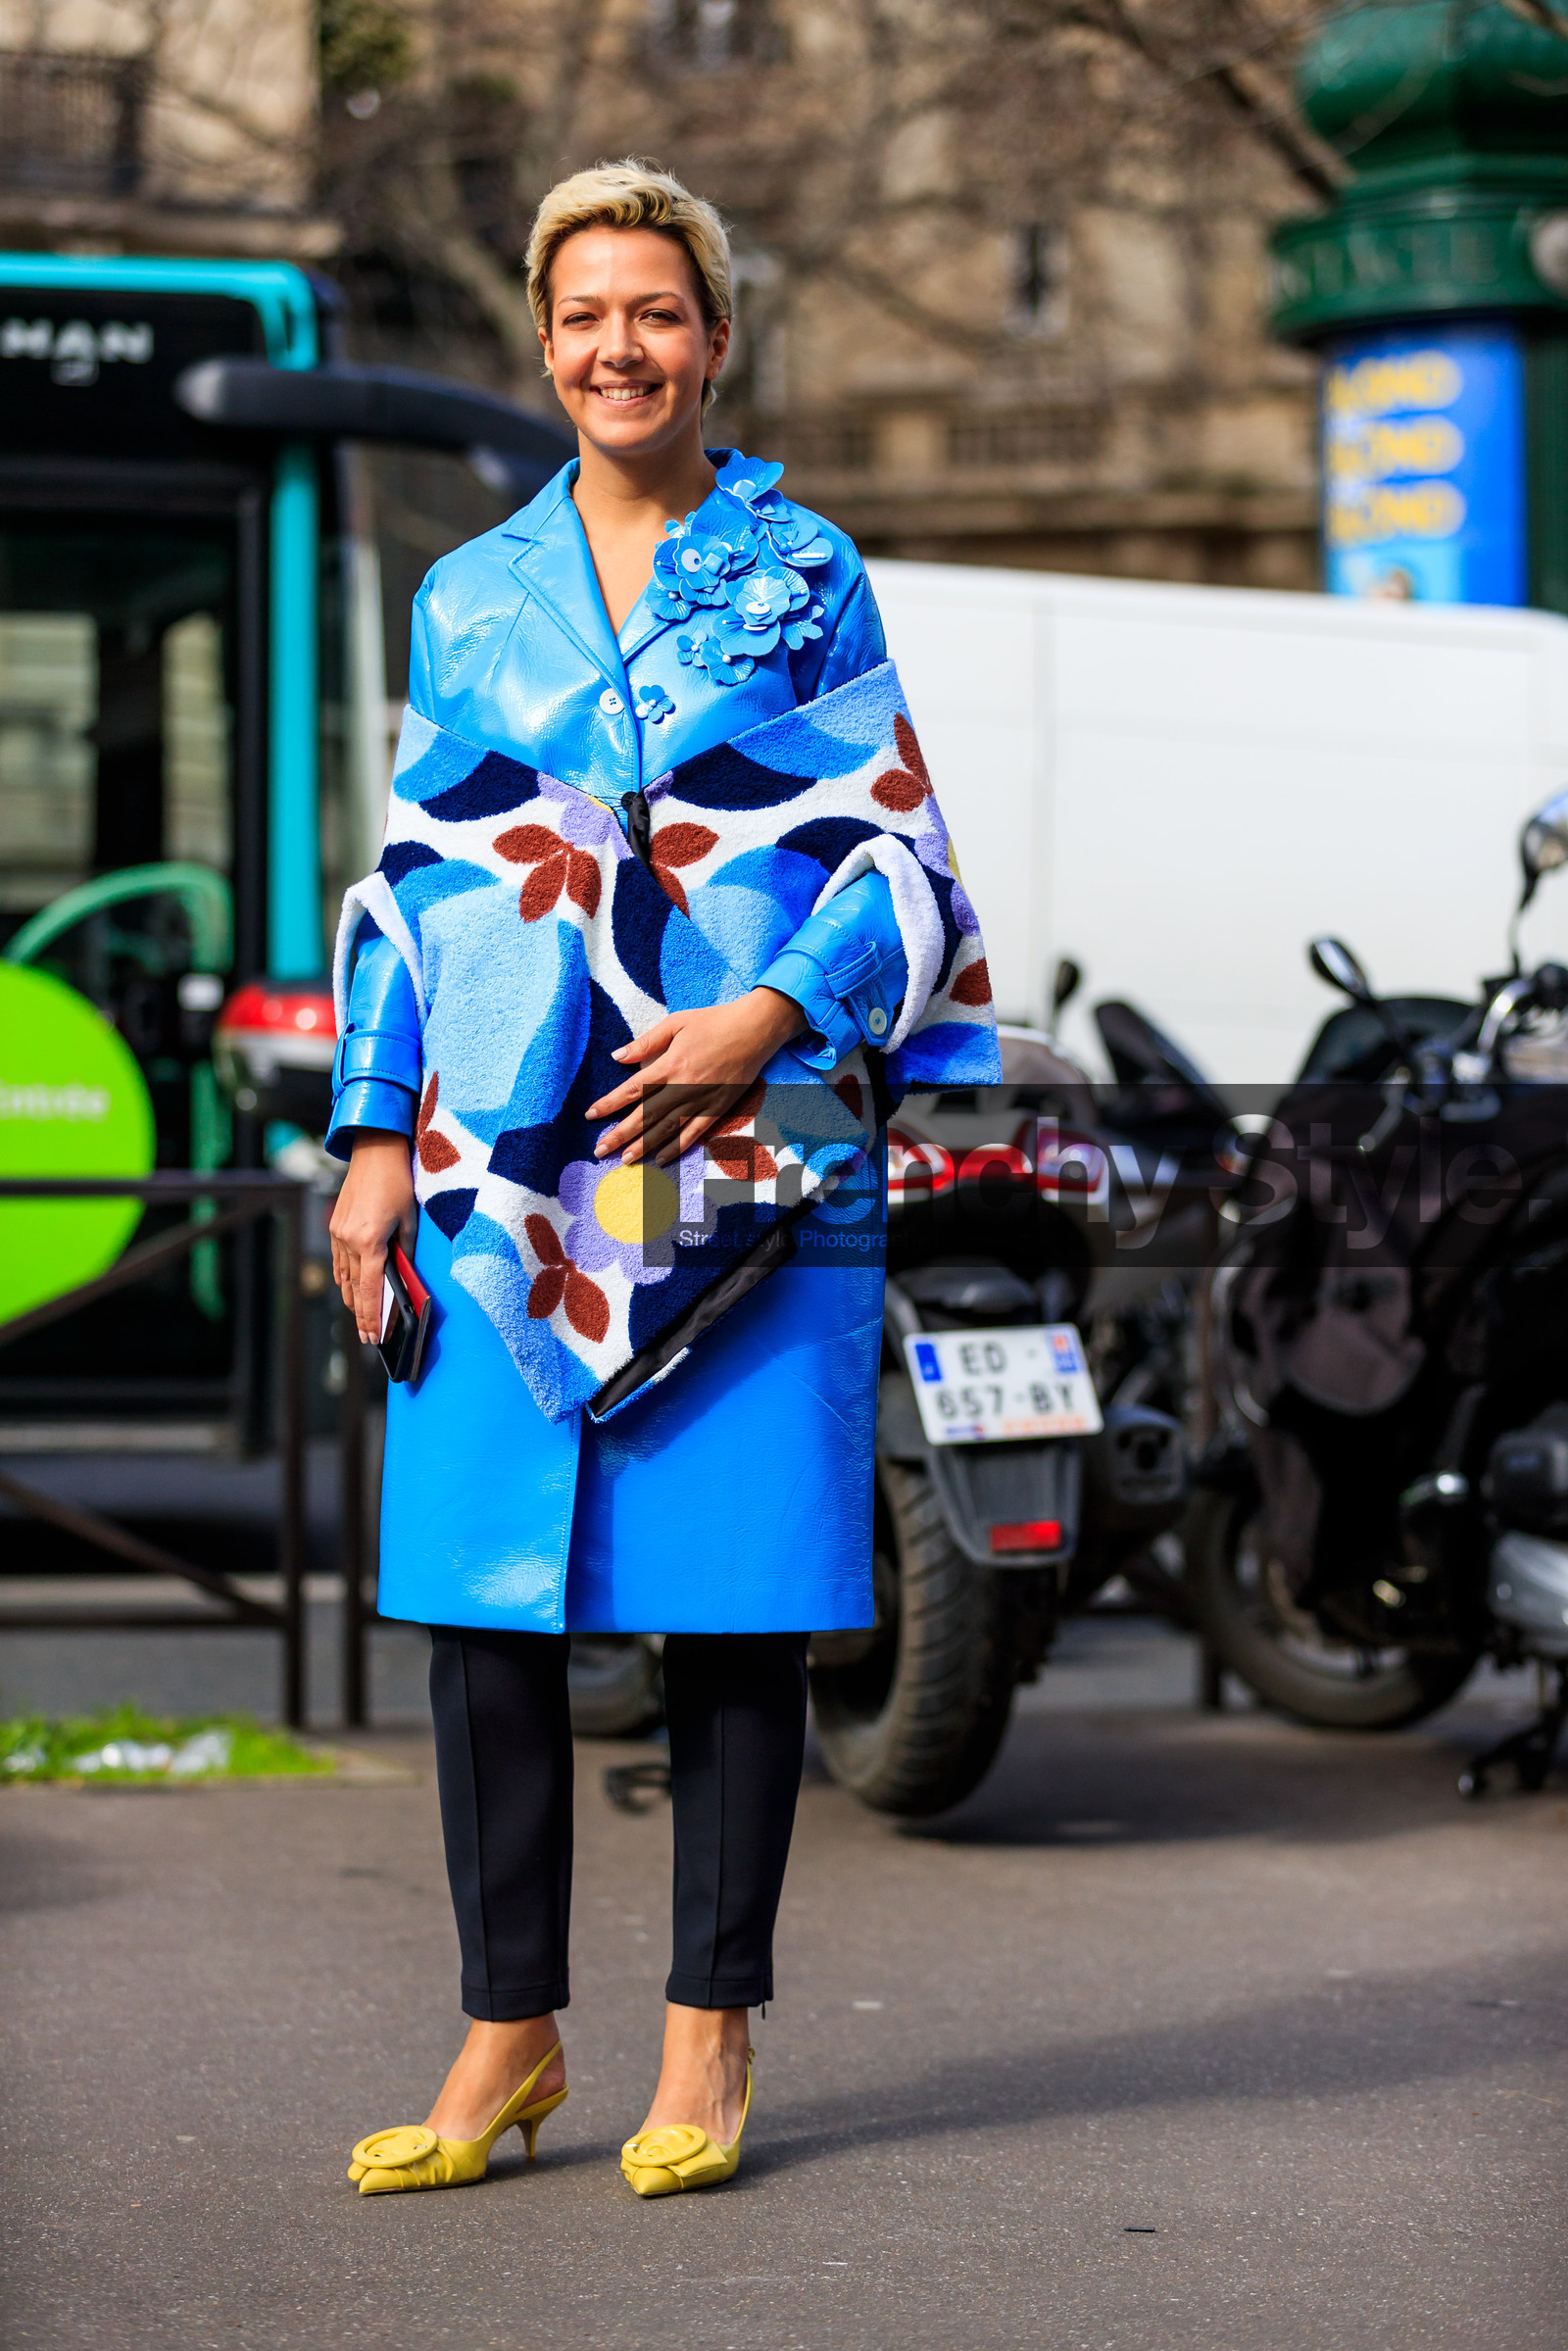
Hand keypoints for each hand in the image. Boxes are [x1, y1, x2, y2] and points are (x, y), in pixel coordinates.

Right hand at [329, 1132, 416, 1340]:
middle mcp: (348, 1241)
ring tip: (359, 1320)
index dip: (372, 1317)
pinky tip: (348, 1290)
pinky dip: (343, 1279)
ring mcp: (338, 1233)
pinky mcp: (335, 1226)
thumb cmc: (398, 1183)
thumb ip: (405, 1252)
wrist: (374, 1151)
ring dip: (351, 1300)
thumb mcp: (410, 1220)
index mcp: (369, 1242)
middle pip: (354, 1289)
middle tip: (368, 1337)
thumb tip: (404, 1278)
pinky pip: (338, 1261)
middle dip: (361, 1315)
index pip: (370, 1290)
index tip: (374, 1336)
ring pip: (343, 1277)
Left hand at [586, 989, 804, 1165]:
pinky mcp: (718, 1108)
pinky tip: (662, 1158)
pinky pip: (695, 1132)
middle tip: (600, 1150)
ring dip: (644, 1145)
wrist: (755, 1029)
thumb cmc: (715, 1022)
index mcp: (670, 1064)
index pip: (632, 1089)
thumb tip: (618, 1056)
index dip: (610, 1104)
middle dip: (620, 1134)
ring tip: (625, 1160)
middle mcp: (683, 1086)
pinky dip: (677, 1147)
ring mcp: (702, 1100)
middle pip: (645, 1115)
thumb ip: (647, 1042)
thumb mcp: (677, 1022)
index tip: (591, 1115)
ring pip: (667, 1128)